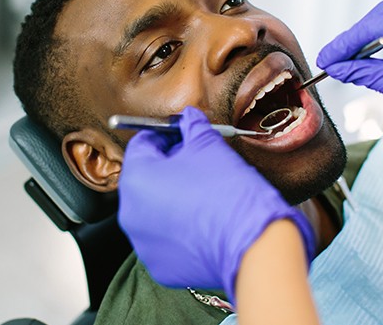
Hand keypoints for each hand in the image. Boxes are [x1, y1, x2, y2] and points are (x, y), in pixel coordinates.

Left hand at [117, 106, 314, 302]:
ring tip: (204, 192)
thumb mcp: (209, 144)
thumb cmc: (228, 190)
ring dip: (172, 197)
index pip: (142, 144)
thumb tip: (188, 118)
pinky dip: (179, 226)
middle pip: (145, 178)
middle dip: (168, 166)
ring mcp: (143, 242)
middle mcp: (130, 213)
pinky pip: (164, 237)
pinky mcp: (160, 264)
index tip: (182, 135)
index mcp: (137, 178)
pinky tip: (204, 219)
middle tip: (196, 161)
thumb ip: (192, 125)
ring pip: (153, 209)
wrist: (252, 241)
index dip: (164, 135)